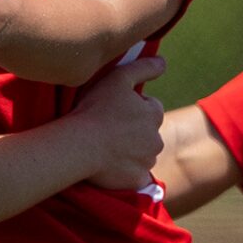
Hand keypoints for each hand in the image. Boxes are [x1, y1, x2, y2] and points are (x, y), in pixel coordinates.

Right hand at [68, 53, 166, 190]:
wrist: (79, 146)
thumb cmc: (96, 109)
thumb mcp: (118, 78)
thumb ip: (143, 67)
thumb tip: (164, 62)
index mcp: (154, 114)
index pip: (151, 108)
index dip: (133, 108)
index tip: (114, 110)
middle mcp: (156, 139)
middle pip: (148, 133)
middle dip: (134, 131)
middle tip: (109, 130)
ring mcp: (147, 162)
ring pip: (142, 155)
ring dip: (130, 151)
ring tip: (105, 147)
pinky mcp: (136, 180)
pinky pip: (134, 175)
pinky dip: (125, 172)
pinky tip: (108, 165)